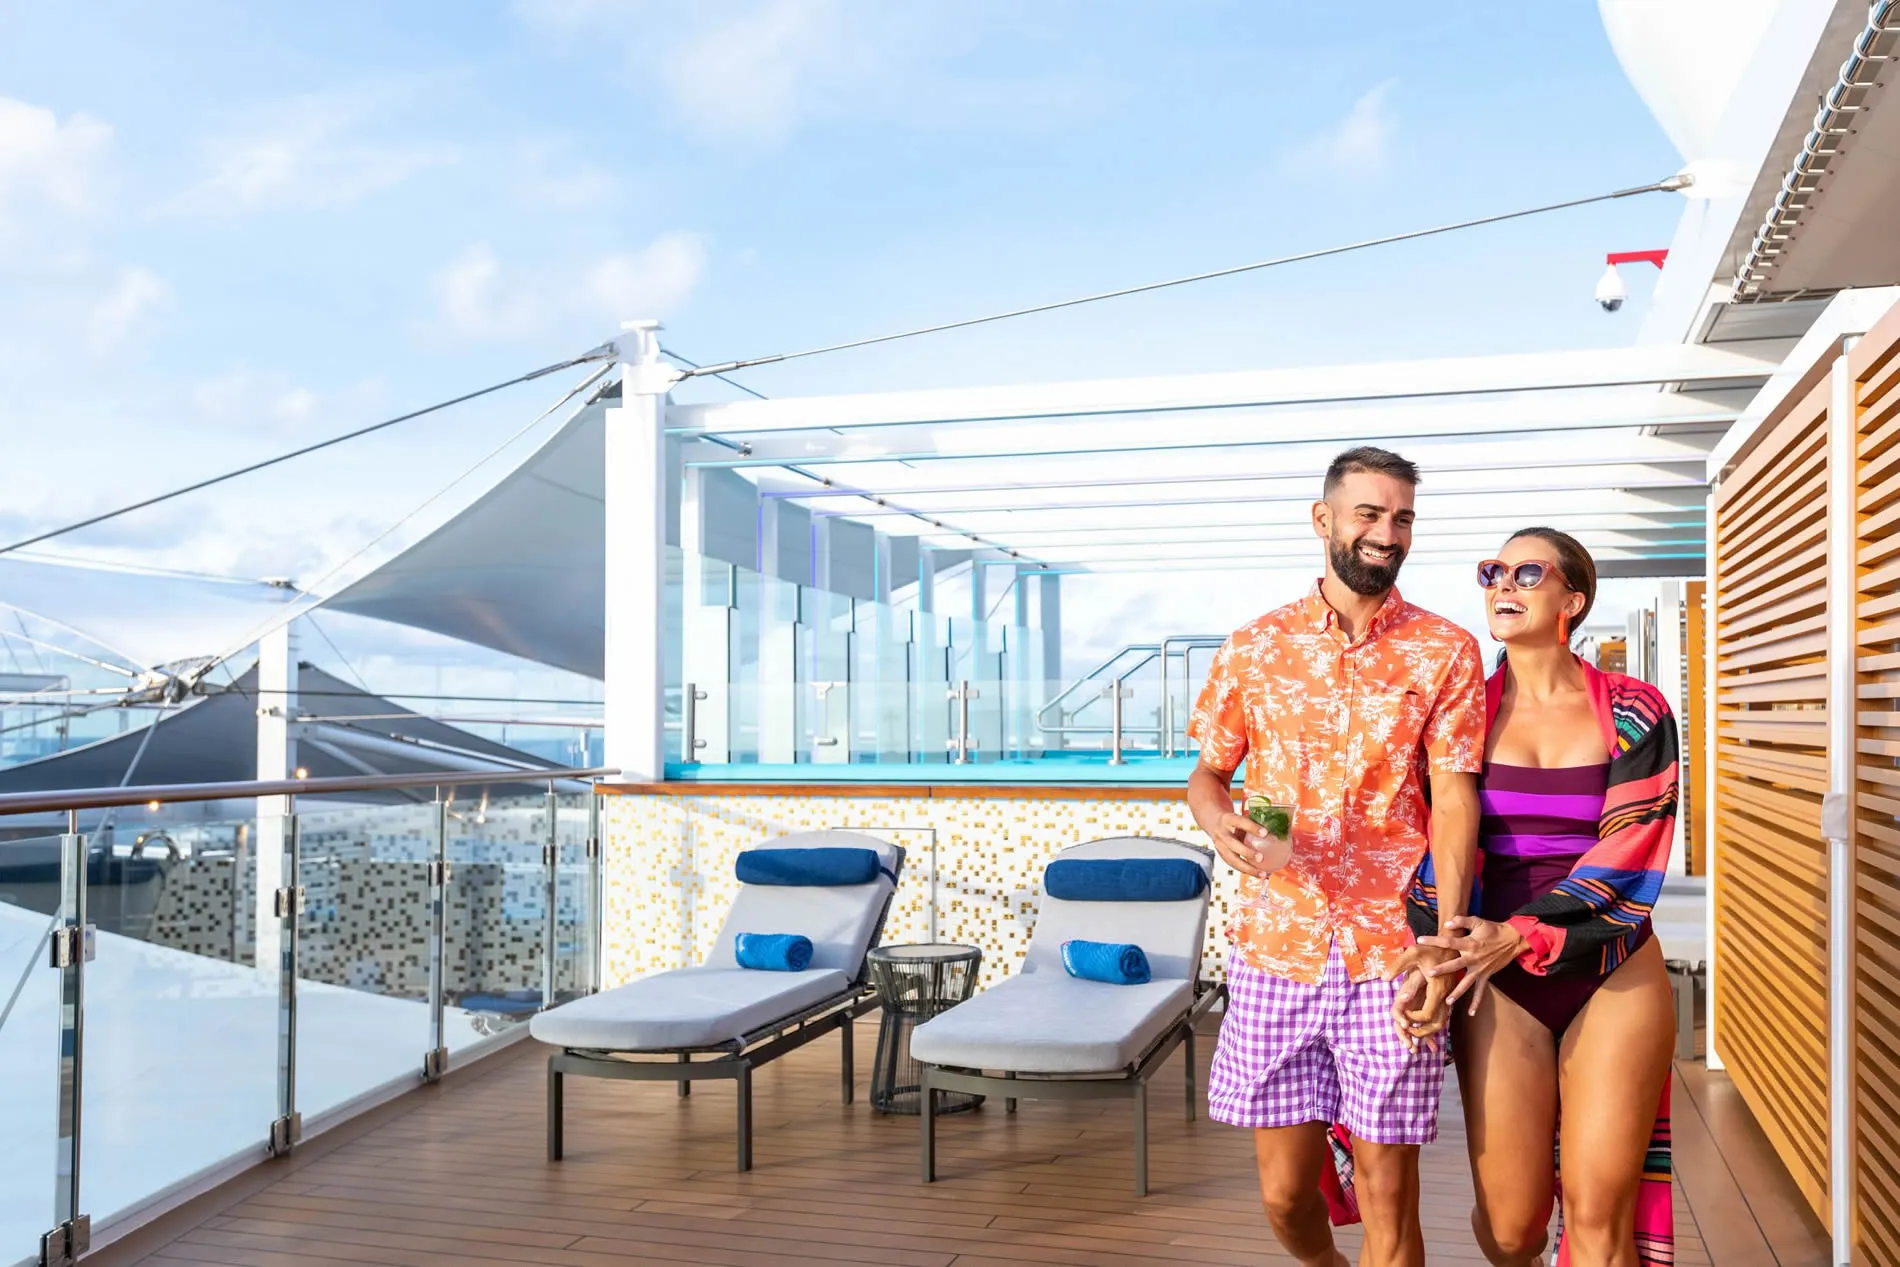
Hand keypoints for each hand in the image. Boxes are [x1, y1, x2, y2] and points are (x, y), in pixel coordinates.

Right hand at [1205, 811, 1282, 877]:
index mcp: (1227, 819)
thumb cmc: (1234, 820)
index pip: (1239, 822)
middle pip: (1233, 844)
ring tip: (1262, 874)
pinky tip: (1257, 874)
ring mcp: (1220, 846)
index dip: (1251, 827)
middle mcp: (1221, 833)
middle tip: (1261, 858)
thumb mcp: (1241, 817)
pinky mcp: (1221, 855)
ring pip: (1232, 859)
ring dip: (1248, 868)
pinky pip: (1233, 865)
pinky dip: (1246, 870)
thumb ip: (1254, 823)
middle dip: (1247, 853)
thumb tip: (1279, 829)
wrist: (1214, 823)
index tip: (1265, 833)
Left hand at [1385, 945, 1455, 1052]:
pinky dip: (1433, 1024)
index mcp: (1437, 989)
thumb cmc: (1431, 948)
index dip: (1412, 1018)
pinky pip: (1443, 1016)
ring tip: (1413, 1035)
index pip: (1426, 1014)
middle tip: (1406, 1032)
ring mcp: (1448, 997)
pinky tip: (1423, 1027)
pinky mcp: (1448, 996)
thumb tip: (1384, 979)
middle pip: (1437, 1024)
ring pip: (1442, 1022)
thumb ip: (1398, 966)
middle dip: (1421, 1033)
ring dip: (1428, 1032)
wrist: (1450, 945)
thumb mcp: (1413, 953)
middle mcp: (1445, 996)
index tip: (1402, 1014)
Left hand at [1415, 916, 1529, 1013]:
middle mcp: (1473, 958)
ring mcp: (1480, 969)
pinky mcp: (1486, 976)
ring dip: (1457, 992)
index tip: (1420, 939)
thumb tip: (1447, 923)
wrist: (1512, 939)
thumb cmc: (1493, 929)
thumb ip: (1462, 920)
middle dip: (1443, 969)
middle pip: (1455, 965)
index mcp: (1469, 944)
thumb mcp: (1477, 921)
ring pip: (1466, 983)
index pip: (1449, 942)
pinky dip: (1477, 1002)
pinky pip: (1480, 991)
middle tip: (1430, 974)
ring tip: (1447, 1001)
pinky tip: (1471, 1013)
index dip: (1434, 940)